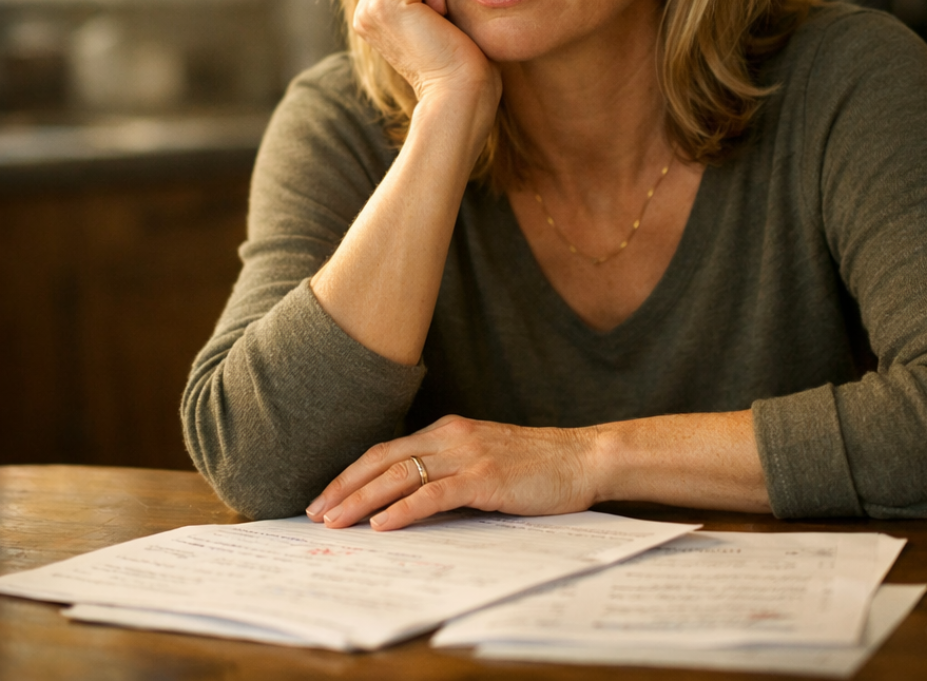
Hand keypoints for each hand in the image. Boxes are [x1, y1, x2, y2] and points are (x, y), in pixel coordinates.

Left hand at [306, 415, 599, 530]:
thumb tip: (410, 498)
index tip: (327, 495)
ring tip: (336, 519)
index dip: (353, 472)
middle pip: (384, 458)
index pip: (388, 449)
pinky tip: (382, 524)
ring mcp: (468, 454)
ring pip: (401, 474)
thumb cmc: (536, 464)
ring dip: (363, 498)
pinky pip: (435, 493)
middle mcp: (452, 436)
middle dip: (345, 485)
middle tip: (316, 510)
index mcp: (449, 430)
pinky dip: (404, 509)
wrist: (582, 457)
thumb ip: (450, 468)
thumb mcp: (485, 457)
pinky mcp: (485, 477)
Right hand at [355, 0, 499, 110]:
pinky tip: (439, 17)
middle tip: (436, 12)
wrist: (460, 94)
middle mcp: (364, 9)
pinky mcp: (384, 2)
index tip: (434, 12)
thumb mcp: (435, 16)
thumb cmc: (461, 62)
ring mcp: (369, 7)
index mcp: (372, 13)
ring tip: (436, 14)